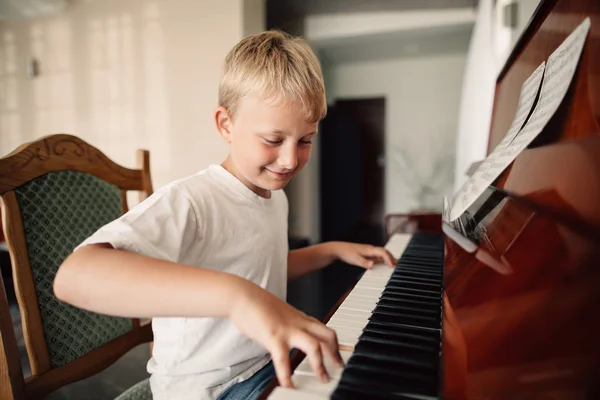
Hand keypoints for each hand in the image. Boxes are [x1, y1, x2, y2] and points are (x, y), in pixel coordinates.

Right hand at [229, 280, 343, 387]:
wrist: (243, 296)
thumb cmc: (257, 305)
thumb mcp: (280, 314)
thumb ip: (289, 324)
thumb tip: (290, 338)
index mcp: (300, 318)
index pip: (325, 329)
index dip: (335, 344)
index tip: (338, 356)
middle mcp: (298, 323)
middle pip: (327, 335)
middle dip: (335, 353)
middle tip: (338, 367)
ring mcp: (287, 330)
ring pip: (314, 346)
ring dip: (320, 365)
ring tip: (322, 379)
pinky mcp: (273, 337)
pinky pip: (284, 360)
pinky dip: (287, 376)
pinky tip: (288, 386)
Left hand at [332, 242, 396, 268]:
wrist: (339, 249)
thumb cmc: (346, 253)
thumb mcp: (355, 260)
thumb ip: (364, 263)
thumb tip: (372, 265)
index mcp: (369, 249)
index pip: (383, 252)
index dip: (389, 259)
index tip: (392, 266)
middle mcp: (371, 249)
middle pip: (385, 252)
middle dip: (392, 258)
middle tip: (399, 265)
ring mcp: (369, 251)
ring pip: (382, 254)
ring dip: (389, 258)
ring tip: (396, 264)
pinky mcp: (367, 254)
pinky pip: (378, 256)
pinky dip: (384, 259)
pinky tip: (386, 263)